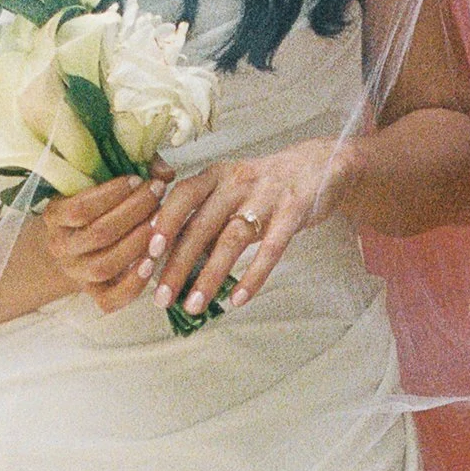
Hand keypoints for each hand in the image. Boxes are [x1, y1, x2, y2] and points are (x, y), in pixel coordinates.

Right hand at [36, 167, 165, 313]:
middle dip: (134, 212)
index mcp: (54, 216)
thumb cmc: (96, 206)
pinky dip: (134, 283)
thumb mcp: (101, 182)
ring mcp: (76, 274)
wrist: (78, 245)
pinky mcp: (94, 295)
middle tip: (157, 194)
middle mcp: (60, 248)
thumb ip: (131, 172)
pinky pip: (111, 299)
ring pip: (105, 265)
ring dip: (138, 243)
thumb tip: (165, 173)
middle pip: (99, 235)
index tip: (138, 179)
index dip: (112, 194)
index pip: (79, 208)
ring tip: (160, 224)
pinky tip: (152, 262)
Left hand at [144, 142, 339, 317]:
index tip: (148, 255)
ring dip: (210, 276)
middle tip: (161, 298)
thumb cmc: (265, 185)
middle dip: (178, 265)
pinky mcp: (295, 210)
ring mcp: (267, 196)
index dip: (164, 223)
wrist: (321, 164)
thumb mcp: (230, 189)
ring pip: (231, 240)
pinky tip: (238, 299)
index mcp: (216, 175)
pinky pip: (271, 248)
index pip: (183, 196)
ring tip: (194, 306)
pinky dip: (253, 276)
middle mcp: (237, 182)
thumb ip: (203, 216)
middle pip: (201, 226)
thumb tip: (166, 252)